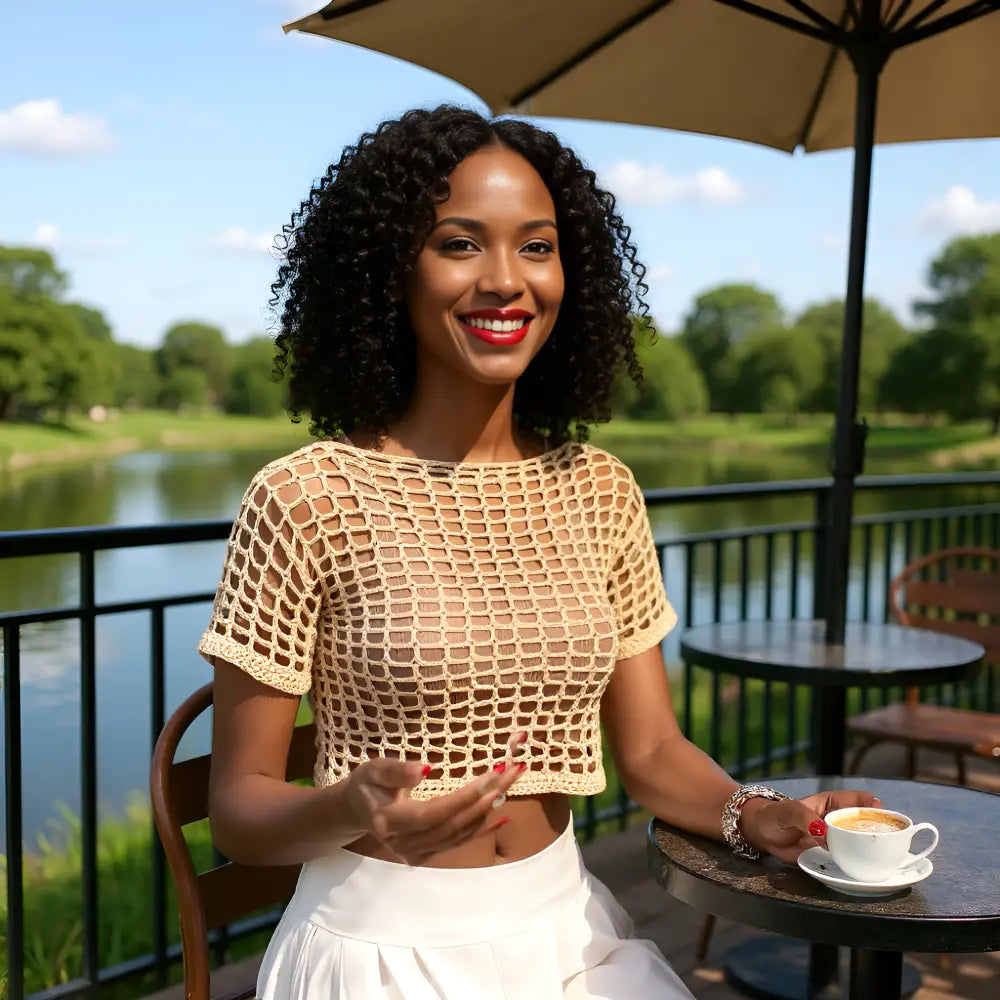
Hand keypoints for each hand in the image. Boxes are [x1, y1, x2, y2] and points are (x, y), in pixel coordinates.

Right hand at [343, 738, 526, 866]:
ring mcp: (415, 853)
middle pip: (452, 825)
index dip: (464, 798)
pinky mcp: (425, 854)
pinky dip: (482, 828)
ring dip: (488, 810)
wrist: (357, 809)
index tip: (491, 776)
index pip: (433, 814)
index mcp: (388, 822)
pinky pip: (459, 842)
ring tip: (509, 784)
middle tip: (510, 773)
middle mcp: (403, 844)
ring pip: (459, 835)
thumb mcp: (373, 769)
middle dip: (485, 799)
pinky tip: (504, 816)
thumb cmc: (367, 784)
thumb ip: (397, 770)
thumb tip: (426, 769)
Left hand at [739, 789, 881, 863]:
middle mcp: (840, 821)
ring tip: (882, 856)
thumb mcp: (790, 811)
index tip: (881, 815)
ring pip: (862, 843)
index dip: (873, 806)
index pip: (860, 800)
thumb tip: (825, 834)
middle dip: (879, 830)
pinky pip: (850, 860)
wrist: (763, 834)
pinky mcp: (832, 857)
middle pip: (866, 824)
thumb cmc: (776, 815)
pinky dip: (859, 864)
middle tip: (886, 841)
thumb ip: (807, 819)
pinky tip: (866, 870)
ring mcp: (837, 839)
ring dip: (871, 849)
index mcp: (834, 803)